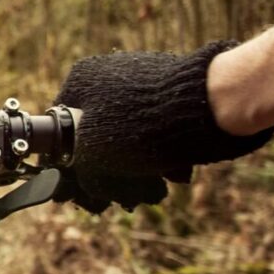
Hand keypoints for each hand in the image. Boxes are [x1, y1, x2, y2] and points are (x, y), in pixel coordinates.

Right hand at [52, 39, 273, 213]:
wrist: (210, 104)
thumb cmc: (141, 126)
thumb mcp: (92, 154)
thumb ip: (77, 171)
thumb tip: (78, 188)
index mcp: (81, 80)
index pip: (63, 128)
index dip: (72, 164)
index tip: (85, 191)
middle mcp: (108, 75)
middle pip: (99, 136)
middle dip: (111, 171)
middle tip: (124, 197)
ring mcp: (142, 82)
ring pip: (130, 138)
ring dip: (137, 169)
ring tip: (152, 191)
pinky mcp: (172, 93)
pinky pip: (156, 131)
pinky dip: (160, 155)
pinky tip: (172, 173)